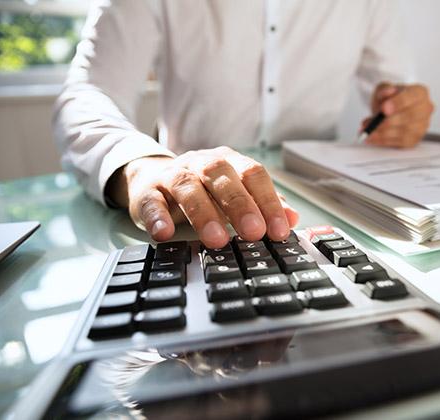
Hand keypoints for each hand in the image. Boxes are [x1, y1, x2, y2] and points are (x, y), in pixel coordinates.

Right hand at [108, 146, 298, 247]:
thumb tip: (293, 219)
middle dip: (240, 205)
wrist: (152, 179)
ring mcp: (172, 175)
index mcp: (228, 162)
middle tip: (253, 232)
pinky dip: (157, 216)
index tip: (280, 230)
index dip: (268, 201)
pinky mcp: (147, 192)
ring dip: (203, 213)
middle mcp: (201, 164)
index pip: (253, 175)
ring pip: (188, 187)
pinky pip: (151, 202)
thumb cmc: (203, 190)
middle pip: (222, 176)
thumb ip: (264, 205)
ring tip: (216, 239)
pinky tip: (164, 233)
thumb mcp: (235, 193)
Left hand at [360, 82, 433, 147]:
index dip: (398, 103)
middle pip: (409, 117)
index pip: (412, 97)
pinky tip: (373, 138)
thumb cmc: (390, 99)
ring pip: (403, 132)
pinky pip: (399, 142)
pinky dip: (383, 141)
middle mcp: (425, 109)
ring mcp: (421, 126)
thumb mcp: (384, 89)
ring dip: (382, 133)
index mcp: (420, 93)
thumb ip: (385, 90)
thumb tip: (388, 92)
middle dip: (387, 122)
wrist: (391, 110)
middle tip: (371, 123)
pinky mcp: (414, 140)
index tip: (384, 109)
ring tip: (367, 131)